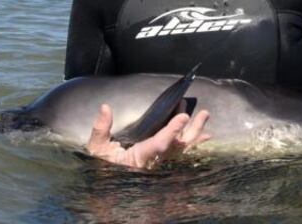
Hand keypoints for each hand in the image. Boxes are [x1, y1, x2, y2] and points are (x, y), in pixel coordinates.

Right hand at [85, 103, 210, 168]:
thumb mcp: (97, 151)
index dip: (172, 130)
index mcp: (139, 159)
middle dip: (192, 130)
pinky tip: (204, 138)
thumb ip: (100, 130)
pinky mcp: (163, 168)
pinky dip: (194, 147)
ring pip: (183, 151)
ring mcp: (161, 168)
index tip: (183, 116)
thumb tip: (105, 107)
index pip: (159, 144)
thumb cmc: (102, 170)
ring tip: (205, 118)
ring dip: (195, 134)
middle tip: (203, 114)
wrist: (107, 194)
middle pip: (178, 147)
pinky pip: (182, 158)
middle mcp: (154, 165)